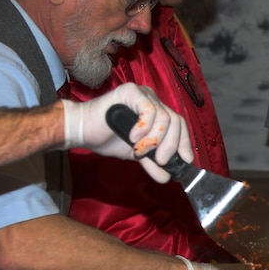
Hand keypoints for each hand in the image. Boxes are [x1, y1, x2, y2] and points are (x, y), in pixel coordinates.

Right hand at [62, 83, 193, 182]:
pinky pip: (149, 109)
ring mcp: (143, 94)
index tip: (185, 160)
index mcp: (157, 113)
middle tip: (160, 161)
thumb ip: (153, 163)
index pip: (180, 125)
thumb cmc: (108, 139)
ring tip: (139, 149)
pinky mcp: (131, 91)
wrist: (83, 131)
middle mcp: (153, 100)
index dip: (184, 143)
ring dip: (153, 139)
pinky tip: (133, 137)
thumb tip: (168, 177)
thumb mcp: (137, 154)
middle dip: (170, 145)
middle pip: (176, 121)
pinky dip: (144, 127)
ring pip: (164, 117)